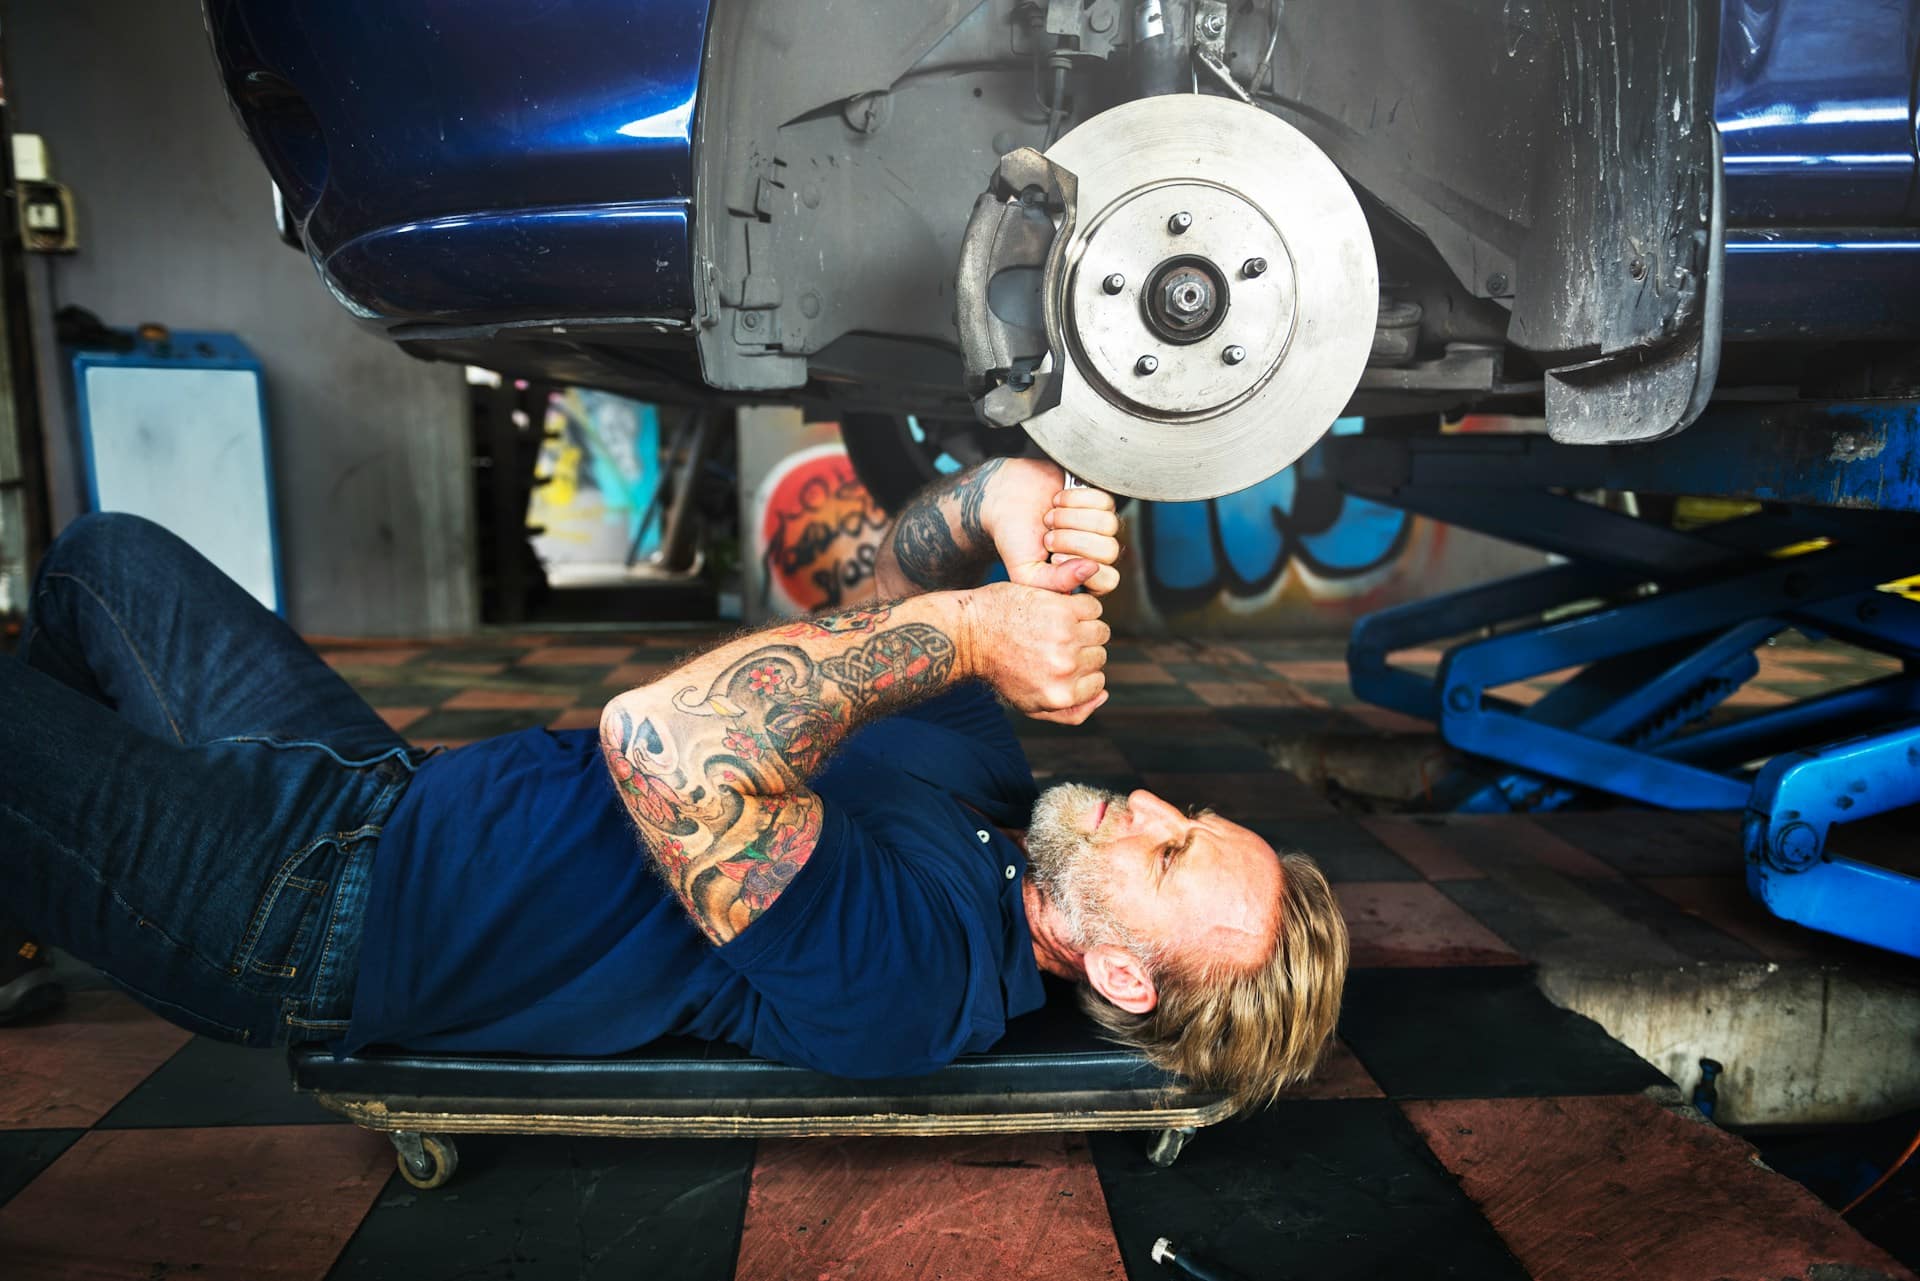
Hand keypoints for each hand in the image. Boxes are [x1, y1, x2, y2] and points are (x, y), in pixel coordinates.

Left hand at [959, 580, 1110, 723]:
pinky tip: (1061, 609)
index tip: (1062, 661)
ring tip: (1059, 626)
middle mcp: (1065, 669)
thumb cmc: (999, 669)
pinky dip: (1081, 606)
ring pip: (1100, 631)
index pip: (1098, 683)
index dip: (1082, 671)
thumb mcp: (1030, 704)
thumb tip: (1103, 696)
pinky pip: (1092, 607)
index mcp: (1060, 696)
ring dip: (1084, 626)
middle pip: (1099, 656)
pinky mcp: (1061, 609)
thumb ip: (1070, 712)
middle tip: (1055, 642)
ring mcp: (1065, 637)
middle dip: (1082, 649)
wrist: (969, 634)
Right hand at [979, 459, 1122, 595]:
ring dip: (1071, 518)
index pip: (1108, 581)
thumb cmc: (1014, 536)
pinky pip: (1104, 501)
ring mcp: (1101, 524)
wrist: (1004, 498)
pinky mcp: (1100, 499)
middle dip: (1072, 541)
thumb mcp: (1026, 571)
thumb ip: (1056, 583)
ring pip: (1108, 524)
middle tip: (1048, 537)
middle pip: (1110, 551)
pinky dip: (1074, 499)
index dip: (1082, 569)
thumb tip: (1092, 569)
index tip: (1054, 558)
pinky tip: (1059, 502)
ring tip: (1050, 519)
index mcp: (1083, 575)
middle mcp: (1097, 551)